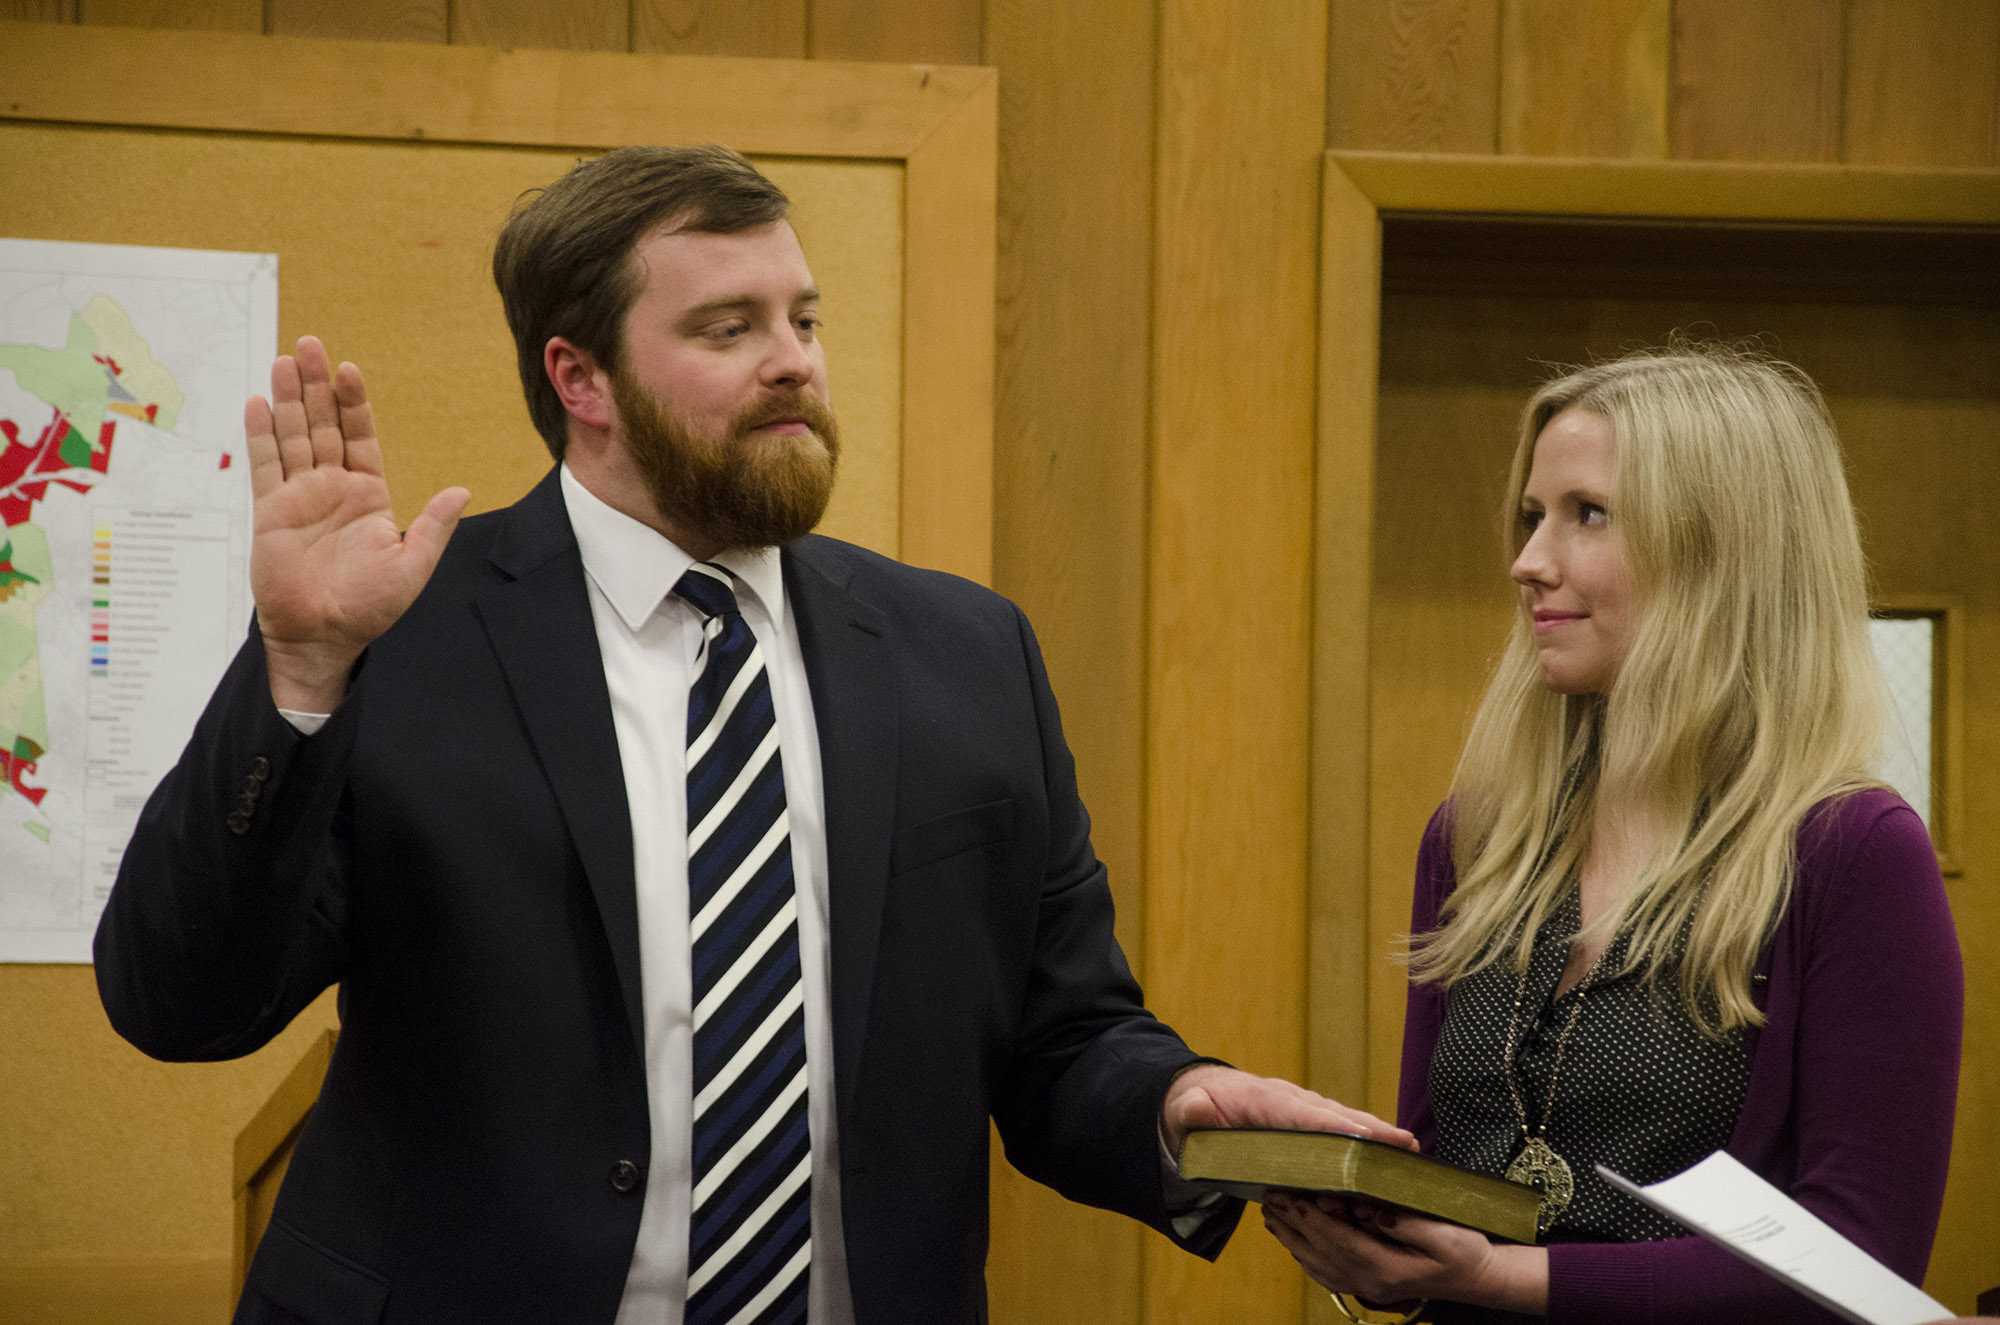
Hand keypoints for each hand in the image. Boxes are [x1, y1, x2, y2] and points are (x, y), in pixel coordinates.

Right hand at [247, 336, 468, 710]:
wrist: (323, 636)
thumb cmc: (370, 607)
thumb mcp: (412, 566)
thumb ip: (431, 526)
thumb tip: (461, 491)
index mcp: (368, 496)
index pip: (360, 437)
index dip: (354, 404)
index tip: (349, 371)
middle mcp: (333, 488)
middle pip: (322, 426)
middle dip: (317, 386)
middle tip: (309, 345)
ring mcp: (300, 497)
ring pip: (293, 437)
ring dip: (288, 399)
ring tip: (284, 361)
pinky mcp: (270, 513)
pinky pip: (265, 466)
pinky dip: (261, 435)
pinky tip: (258, 404)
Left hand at [1160, 1065, 1415, 1155]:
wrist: (1199, 1099)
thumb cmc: (1194, 1109)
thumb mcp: (1185, 1111)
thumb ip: (1192, 1112)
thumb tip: (1197, 1108)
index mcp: (1265, 1101)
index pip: (1301, 1114)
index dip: (1331, 1125)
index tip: (1361, 1136)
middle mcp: (1291, 1102)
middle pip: (1335, 1116)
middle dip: (1370, 1130)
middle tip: (1405, 1145)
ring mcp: (1302, 1111)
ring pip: (1344, 1123)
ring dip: (1375, 1138)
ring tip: (1408, 1153)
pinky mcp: (1308, 1124)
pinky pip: (1339, 1134)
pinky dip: (1364, 1145)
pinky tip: (1386, 1163)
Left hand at [1262, 1195, 1544, 1314]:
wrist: (1479, 1279)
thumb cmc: (1466, 1251)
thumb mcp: (1446, 1233)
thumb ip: (1407, 1222)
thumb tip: (1374, 1210)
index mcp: (1387, 1268)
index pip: (1338, 1239)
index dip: (1311, 1217)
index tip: (1290, 1195)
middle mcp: (1371, 1283)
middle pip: (1321, 1252)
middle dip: (1292, 1224)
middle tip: (1269, 1197)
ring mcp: (1368, 1288)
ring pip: (1319, 1265)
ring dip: (1292, 1239)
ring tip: (1271, 1214)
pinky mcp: (1369, 1285)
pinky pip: (1328, 1274)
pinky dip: (1306, 1256)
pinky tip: (1294, 1241)